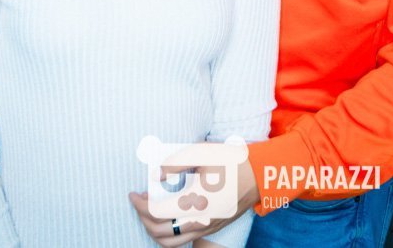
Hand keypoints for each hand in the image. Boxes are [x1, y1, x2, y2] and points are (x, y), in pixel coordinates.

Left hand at [128, 159, 257, 246]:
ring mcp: (206, 228)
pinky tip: (168, 217)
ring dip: (155, 230)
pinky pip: (183, 240)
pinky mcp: (211, 229)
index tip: (133, 193)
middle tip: (140, 201)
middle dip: (143, 218)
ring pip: (170, 242)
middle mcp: (198, 221)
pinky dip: (169, 234)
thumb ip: (174, 164)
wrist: (259, 175)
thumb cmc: (230, 161)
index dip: (139, 204)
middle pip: (159, 232)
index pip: (155, 212)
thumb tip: (155, 176)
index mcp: (193, 202)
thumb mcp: (201, 154)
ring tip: (150, 212)